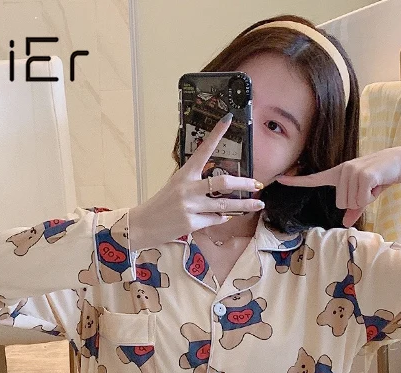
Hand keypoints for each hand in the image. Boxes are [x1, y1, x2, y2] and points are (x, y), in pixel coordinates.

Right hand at [130, 113, 264, 249]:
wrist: (142, 225)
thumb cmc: (161, 205)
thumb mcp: (175, 187)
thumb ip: (195, 184)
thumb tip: (219, 186)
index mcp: (184, 174)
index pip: (203, 150)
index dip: (216, 134)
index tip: (228, 119)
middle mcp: (188, 188)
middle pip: (223, 182)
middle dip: (244, 183)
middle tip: (258, 184)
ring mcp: (190, 206)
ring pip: (224, 205)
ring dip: (244, 206)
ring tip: (257, 204)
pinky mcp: (191, 223)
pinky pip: (214, 219)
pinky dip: (221, 218)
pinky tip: (223, 217)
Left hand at [277, 146, 400, 227]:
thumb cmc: (382, 177)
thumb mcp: (365, 194)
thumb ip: (354, 208)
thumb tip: (346, 224)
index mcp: (339, 173)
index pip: (314, 179)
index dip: (297, 181)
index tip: (280, 179)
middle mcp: (342, 170)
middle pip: (340, 203)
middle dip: (355, 202)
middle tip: (368, 189)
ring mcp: (351, 171)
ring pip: (349, 203)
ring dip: (364, 200)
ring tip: (373, 185)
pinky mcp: (362, 175)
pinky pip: (360, 200)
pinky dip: (371, 198)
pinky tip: (377, 184)